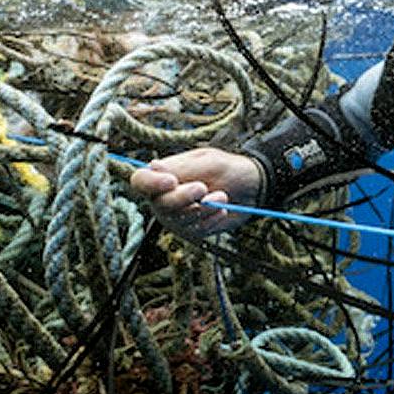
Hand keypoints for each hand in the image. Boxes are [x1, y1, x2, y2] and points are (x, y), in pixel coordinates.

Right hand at [129, 147, 261, 237]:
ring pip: (178, 219)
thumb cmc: (228, 169)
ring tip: (222, 196)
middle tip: (203, 188)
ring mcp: (176, 217)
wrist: (252, 188)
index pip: (140, 181)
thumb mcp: (208, 162)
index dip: (151, 183)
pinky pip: (195, 231)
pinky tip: (222, 210)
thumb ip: (182, 168)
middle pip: (160, 204)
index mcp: (163, 176)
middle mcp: (163, 198)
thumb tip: (152, 165)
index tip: (172, 181)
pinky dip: (210, 219)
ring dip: (203, 208)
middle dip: (183, 198)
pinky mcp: (191, 231)